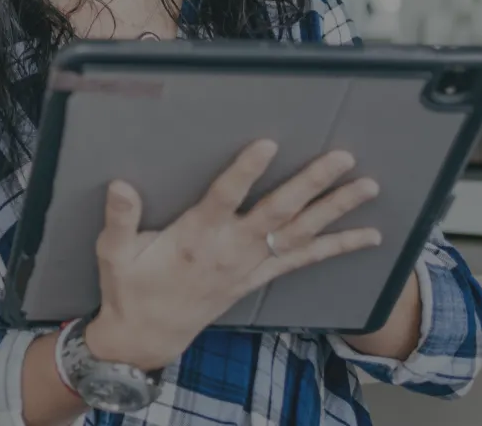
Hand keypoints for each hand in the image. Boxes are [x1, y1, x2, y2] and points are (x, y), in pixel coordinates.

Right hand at [83, 140, 381, 371]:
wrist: (146, 336)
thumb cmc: (130, 288)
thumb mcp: (113, 254)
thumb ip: (119, 218)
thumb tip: (121, 185)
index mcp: (195, 237)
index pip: (224, 197)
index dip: (246, 171)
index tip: (268, 144)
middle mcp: (230, 249)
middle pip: (278, 212)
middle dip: (312, 183)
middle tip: (342, 158)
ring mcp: (249, 266)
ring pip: (300, 233)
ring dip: (335, 209)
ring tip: (367, 187)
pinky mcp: (257, 278)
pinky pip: (303, 260)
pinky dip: (336, 247)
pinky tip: (367, 236)